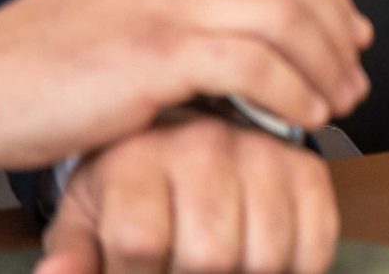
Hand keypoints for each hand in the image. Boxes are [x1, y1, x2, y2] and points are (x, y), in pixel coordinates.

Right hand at [0, 0, 370, 172]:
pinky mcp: (154, 51)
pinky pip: (254, 64)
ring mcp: (162, 1)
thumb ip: (179, 2)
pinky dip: (291, 91)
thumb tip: (249, 28)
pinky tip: (301, 115)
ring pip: (284, 19)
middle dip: (336, 31)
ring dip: (324, 65)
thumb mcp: (116, 5)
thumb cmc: (36, 64)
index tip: (351, 30)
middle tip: (355, 72)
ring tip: (336, 101)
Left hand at [35, 114, 336, 273]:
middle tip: (177, 270)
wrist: (184, 128)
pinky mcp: (308, 167)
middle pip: (208, 255)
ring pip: (264, 257)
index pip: (140, 242)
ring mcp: (265, 154)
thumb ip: (73, 249)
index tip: (130, 273)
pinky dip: (297, 269)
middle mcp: (207, 146)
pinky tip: (264, 266)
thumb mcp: (84, 214)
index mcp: (140, 156)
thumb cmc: (128, 184)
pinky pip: (316, 240)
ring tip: (220, 268)